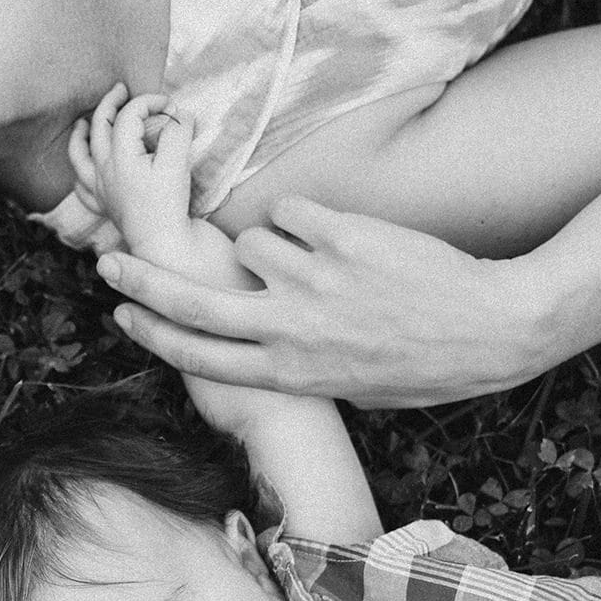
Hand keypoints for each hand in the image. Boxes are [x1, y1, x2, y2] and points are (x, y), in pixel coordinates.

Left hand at [83, 87, 250, 289]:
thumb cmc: (168, 204)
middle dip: (109, 103)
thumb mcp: (178, 162)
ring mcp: (100, 188)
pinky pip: (82, 186)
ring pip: (79, 156)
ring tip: (82, 124)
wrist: (160, 243)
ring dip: (80, 135)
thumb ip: (178, 132)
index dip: (149, 102)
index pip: (129, 114)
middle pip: (99, 126)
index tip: (170, 105)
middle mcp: (103, 169)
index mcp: (120, 154)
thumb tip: (180, 114)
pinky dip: (81, 172)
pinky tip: (86, 169)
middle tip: (120, 89)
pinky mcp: (104, 205)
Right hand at [96, 196, 562, 409]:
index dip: (152, 332)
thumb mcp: (350, 387)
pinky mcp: (338, 236)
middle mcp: (288, 328)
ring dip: (269, 244)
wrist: (491, 327)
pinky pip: (290, 213)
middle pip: (191, 301)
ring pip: (249, 245)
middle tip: (109, 259)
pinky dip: (306, 218)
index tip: (124, 313)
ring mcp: (311, 279)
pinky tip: (342, 235)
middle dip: (142, 279)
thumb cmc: (424, 365)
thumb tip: (262, 342)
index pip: (197, 355)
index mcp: (287, 372)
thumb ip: (297, 364)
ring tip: (320, 257)